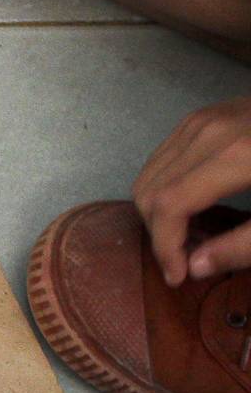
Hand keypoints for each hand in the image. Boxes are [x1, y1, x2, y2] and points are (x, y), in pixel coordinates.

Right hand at [133, 96, 250, 284]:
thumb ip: (246, 245)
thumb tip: (195, 267)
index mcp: (234, 156)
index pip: (169, 204)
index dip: (165, 246)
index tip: (179, 276)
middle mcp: (208, 131)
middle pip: (151, 188)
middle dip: (157, 232)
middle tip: (184, 261)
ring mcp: (204, 119)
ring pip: (150, 172)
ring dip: (158, 210)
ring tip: (188, 236)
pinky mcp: (206, 115)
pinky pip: (165, 155)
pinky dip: (165, 186)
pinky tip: (192, 205)